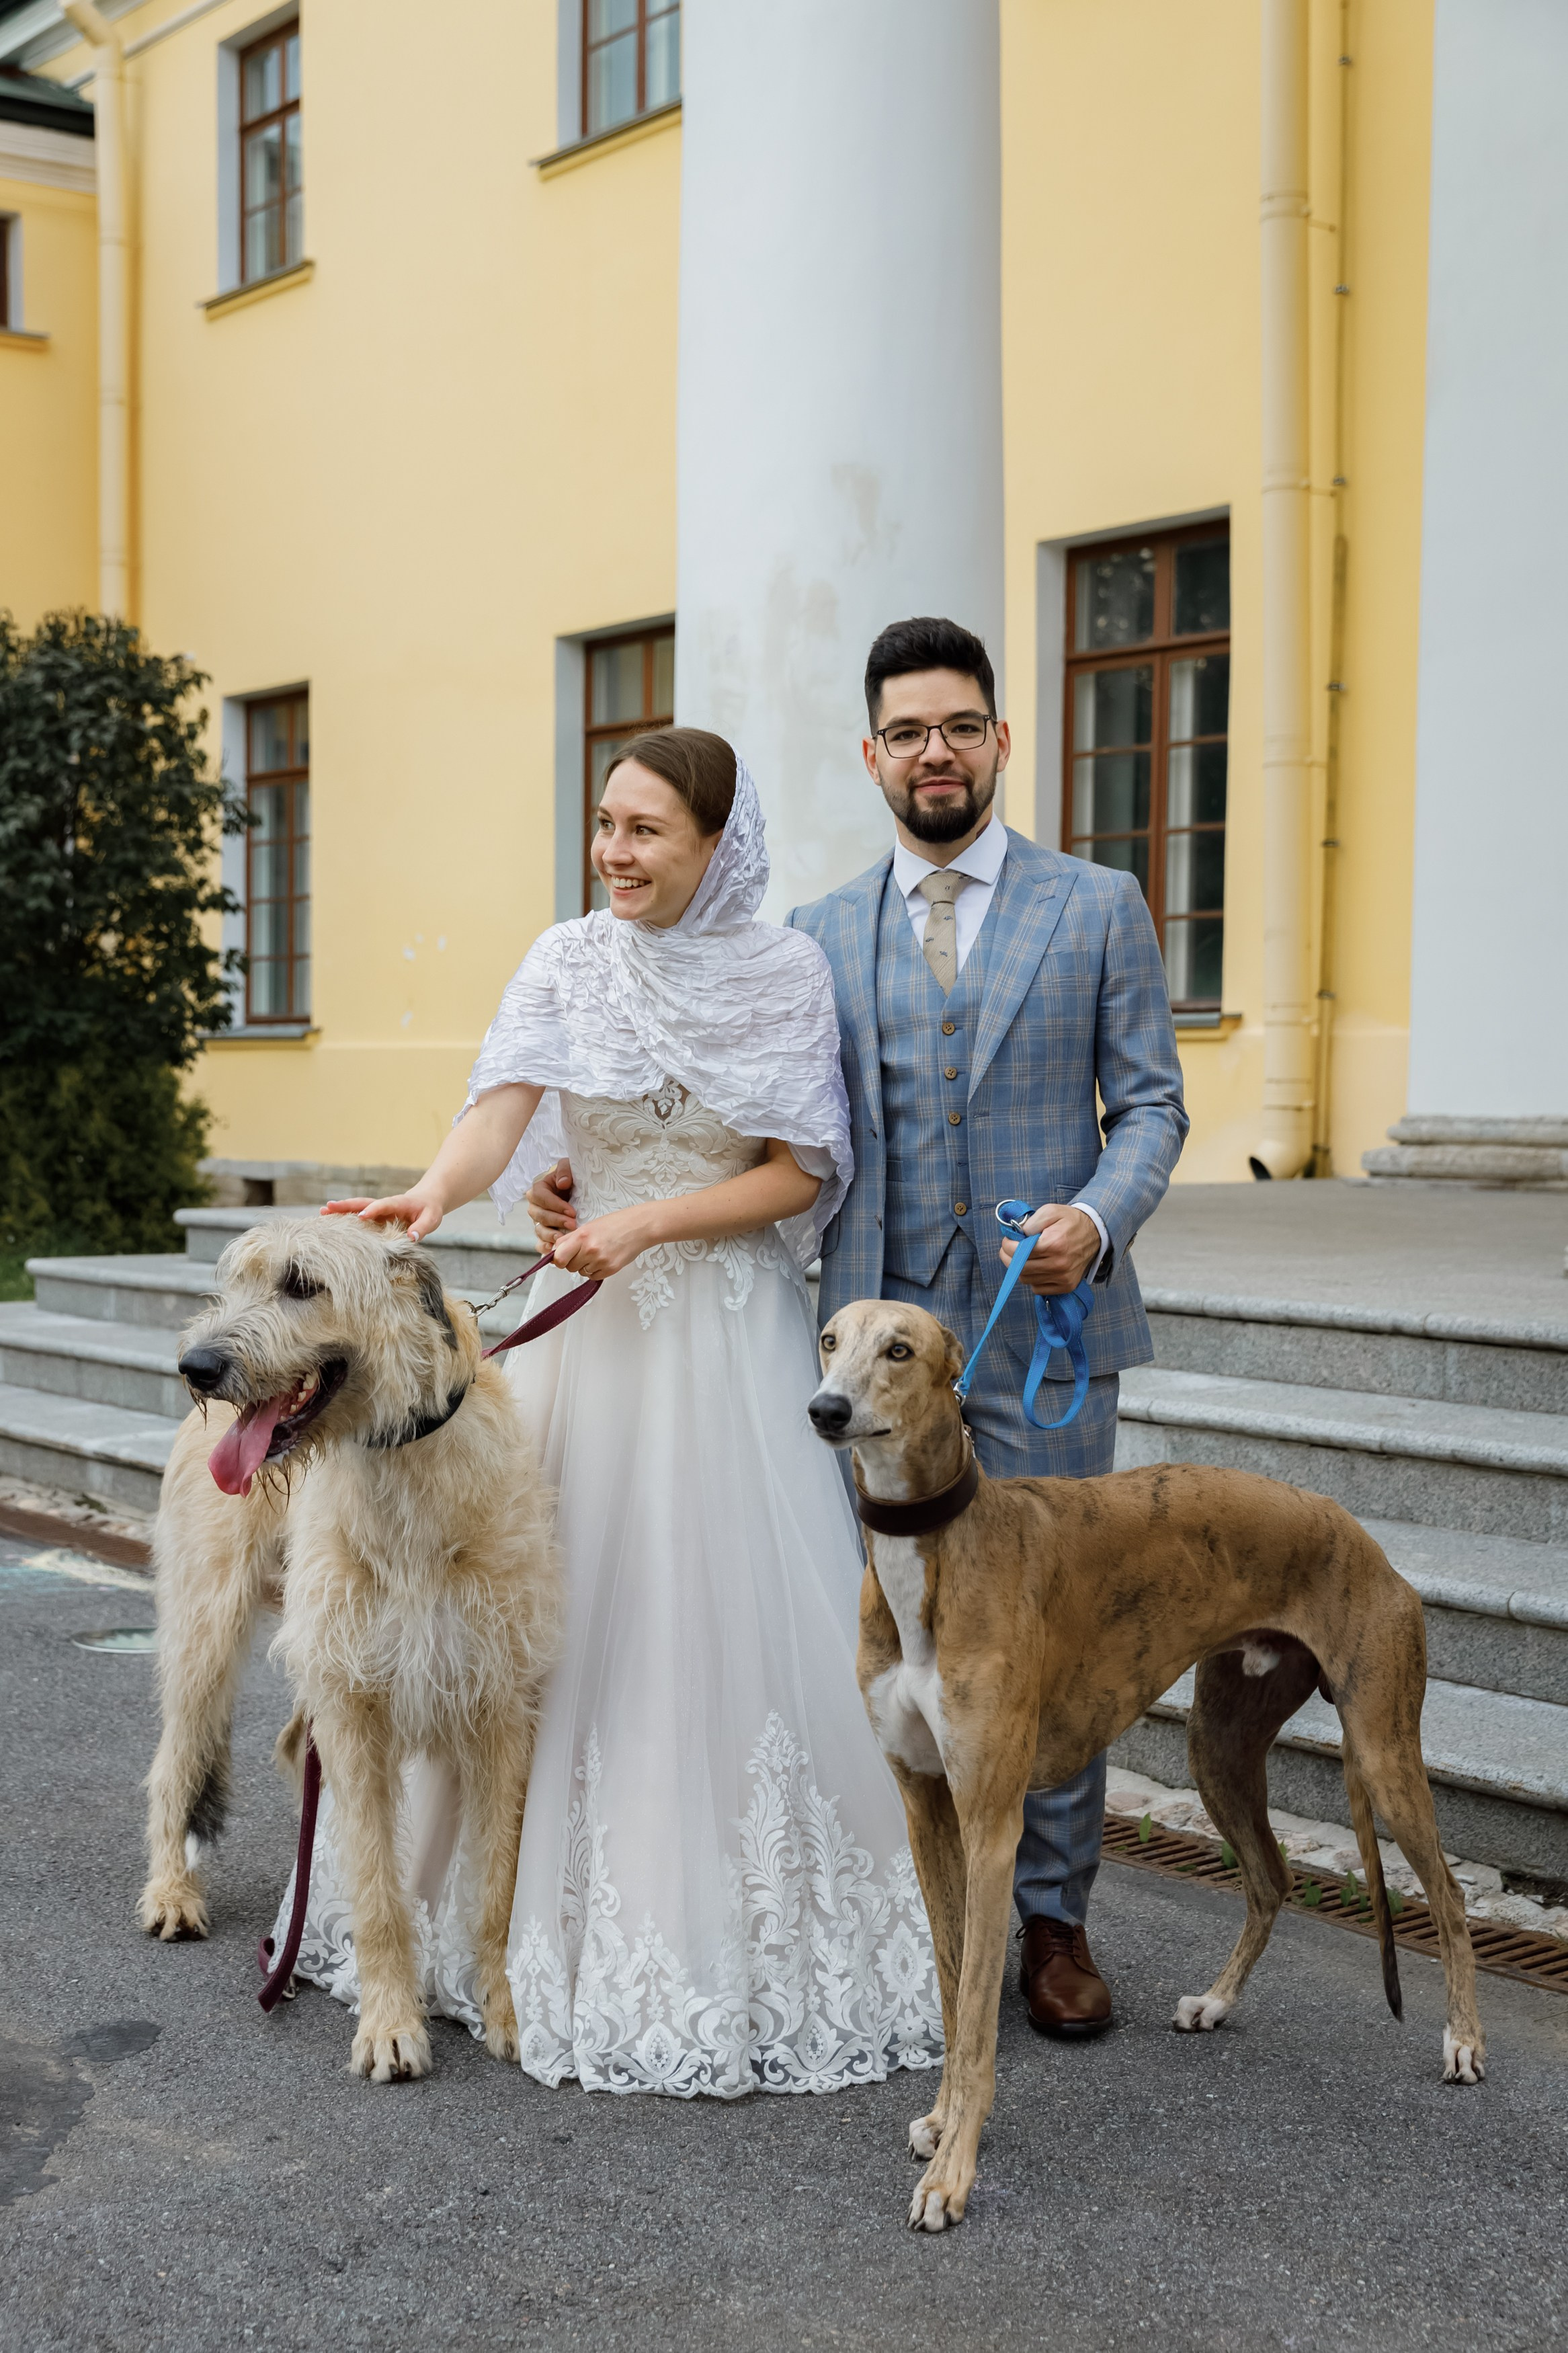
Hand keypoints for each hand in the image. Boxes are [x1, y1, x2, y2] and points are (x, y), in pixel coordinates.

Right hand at [322, 1190, 445, 1242]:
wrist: (426, 1200)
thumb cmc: (429, 1210)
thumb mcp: (432, 1218)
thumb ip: (422, 1227)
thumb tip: (411, 1237)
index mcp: (399, 1203)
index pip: (384, 1205)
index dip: (374, 1210)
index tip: (362, 1217)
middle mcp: (385, 1205)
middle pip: (363, 1203)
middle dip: (346, 1206)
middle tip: (327, 1207)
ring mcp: (378, 1210)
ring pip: (357, 1208)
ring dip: (341, 1210)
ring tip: (322, 1212)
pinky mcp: (375, 1217)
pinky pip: (358, 1216)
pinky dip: (345, 1218)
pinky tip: (331, 1223)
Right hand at [526, 1160, 577, 1251]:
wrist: (580, 1191)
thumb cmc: (573, 1178)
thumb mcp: (570, 1167)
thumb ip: (565, 1170)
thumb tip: (562, 1183)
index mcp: (539, 1189)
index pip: (540, 1197)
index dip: (555, 1205)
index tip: (572, 1211)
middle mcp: (536, 1206)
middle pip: (539, 1215)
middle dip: (556, 1220)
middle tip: (573, 1224)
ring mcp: (539, 1221)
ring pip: (538, 1230)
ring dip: (550, 1235)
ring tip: (563, 1238)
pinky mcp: (544, 1233)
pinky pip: (539, 1243)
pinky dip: (544, 1247)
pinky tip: (553, 1249)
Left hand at [549, 1205, 652, 1280]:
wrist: (639, 1227)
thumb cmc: (615, 1224)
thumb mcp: (588, 1226)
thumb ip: (570, 1240)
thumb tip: (554, 1253)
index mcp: (581, 1236)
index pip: (558, 1258)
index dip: (558, 1259)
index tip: (562, 1257)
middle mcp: (590, 1250)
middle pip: (569, 1267)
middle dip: (573, 1261)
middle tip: (584, 1251)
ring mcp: (601, 1261)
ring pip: (581, 1272)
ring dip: (586, 1266)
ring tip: (598, 1252)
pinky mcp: (610, 1269)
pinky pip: (593, 1276)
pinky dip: (596, 1270)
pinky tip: (604, 1259)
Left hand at [999, 1203, 1099, 1295]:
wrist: (1096, 1233)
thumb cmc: (1070, 1221)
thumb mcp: (1051, 1210)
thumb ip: (1031, 1222)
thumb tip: (1017, 1236)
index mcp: (1054, 1244)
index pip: (1020, 1252)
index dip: (1007, 1246)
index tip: (1007, 1241)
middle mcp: (1059, 1264)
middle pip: (1020, 1268)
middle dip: (1008, 1258)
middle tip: (1008, 1249)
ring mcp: (1064, 1277)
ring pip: (1027, 1279)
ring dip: (1020, 1268)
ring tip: (1023, 1257)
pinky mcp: (1067, 1286)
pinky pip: (1038, 1288)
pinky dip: (1032, 1279)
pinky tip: (1036, 1266)